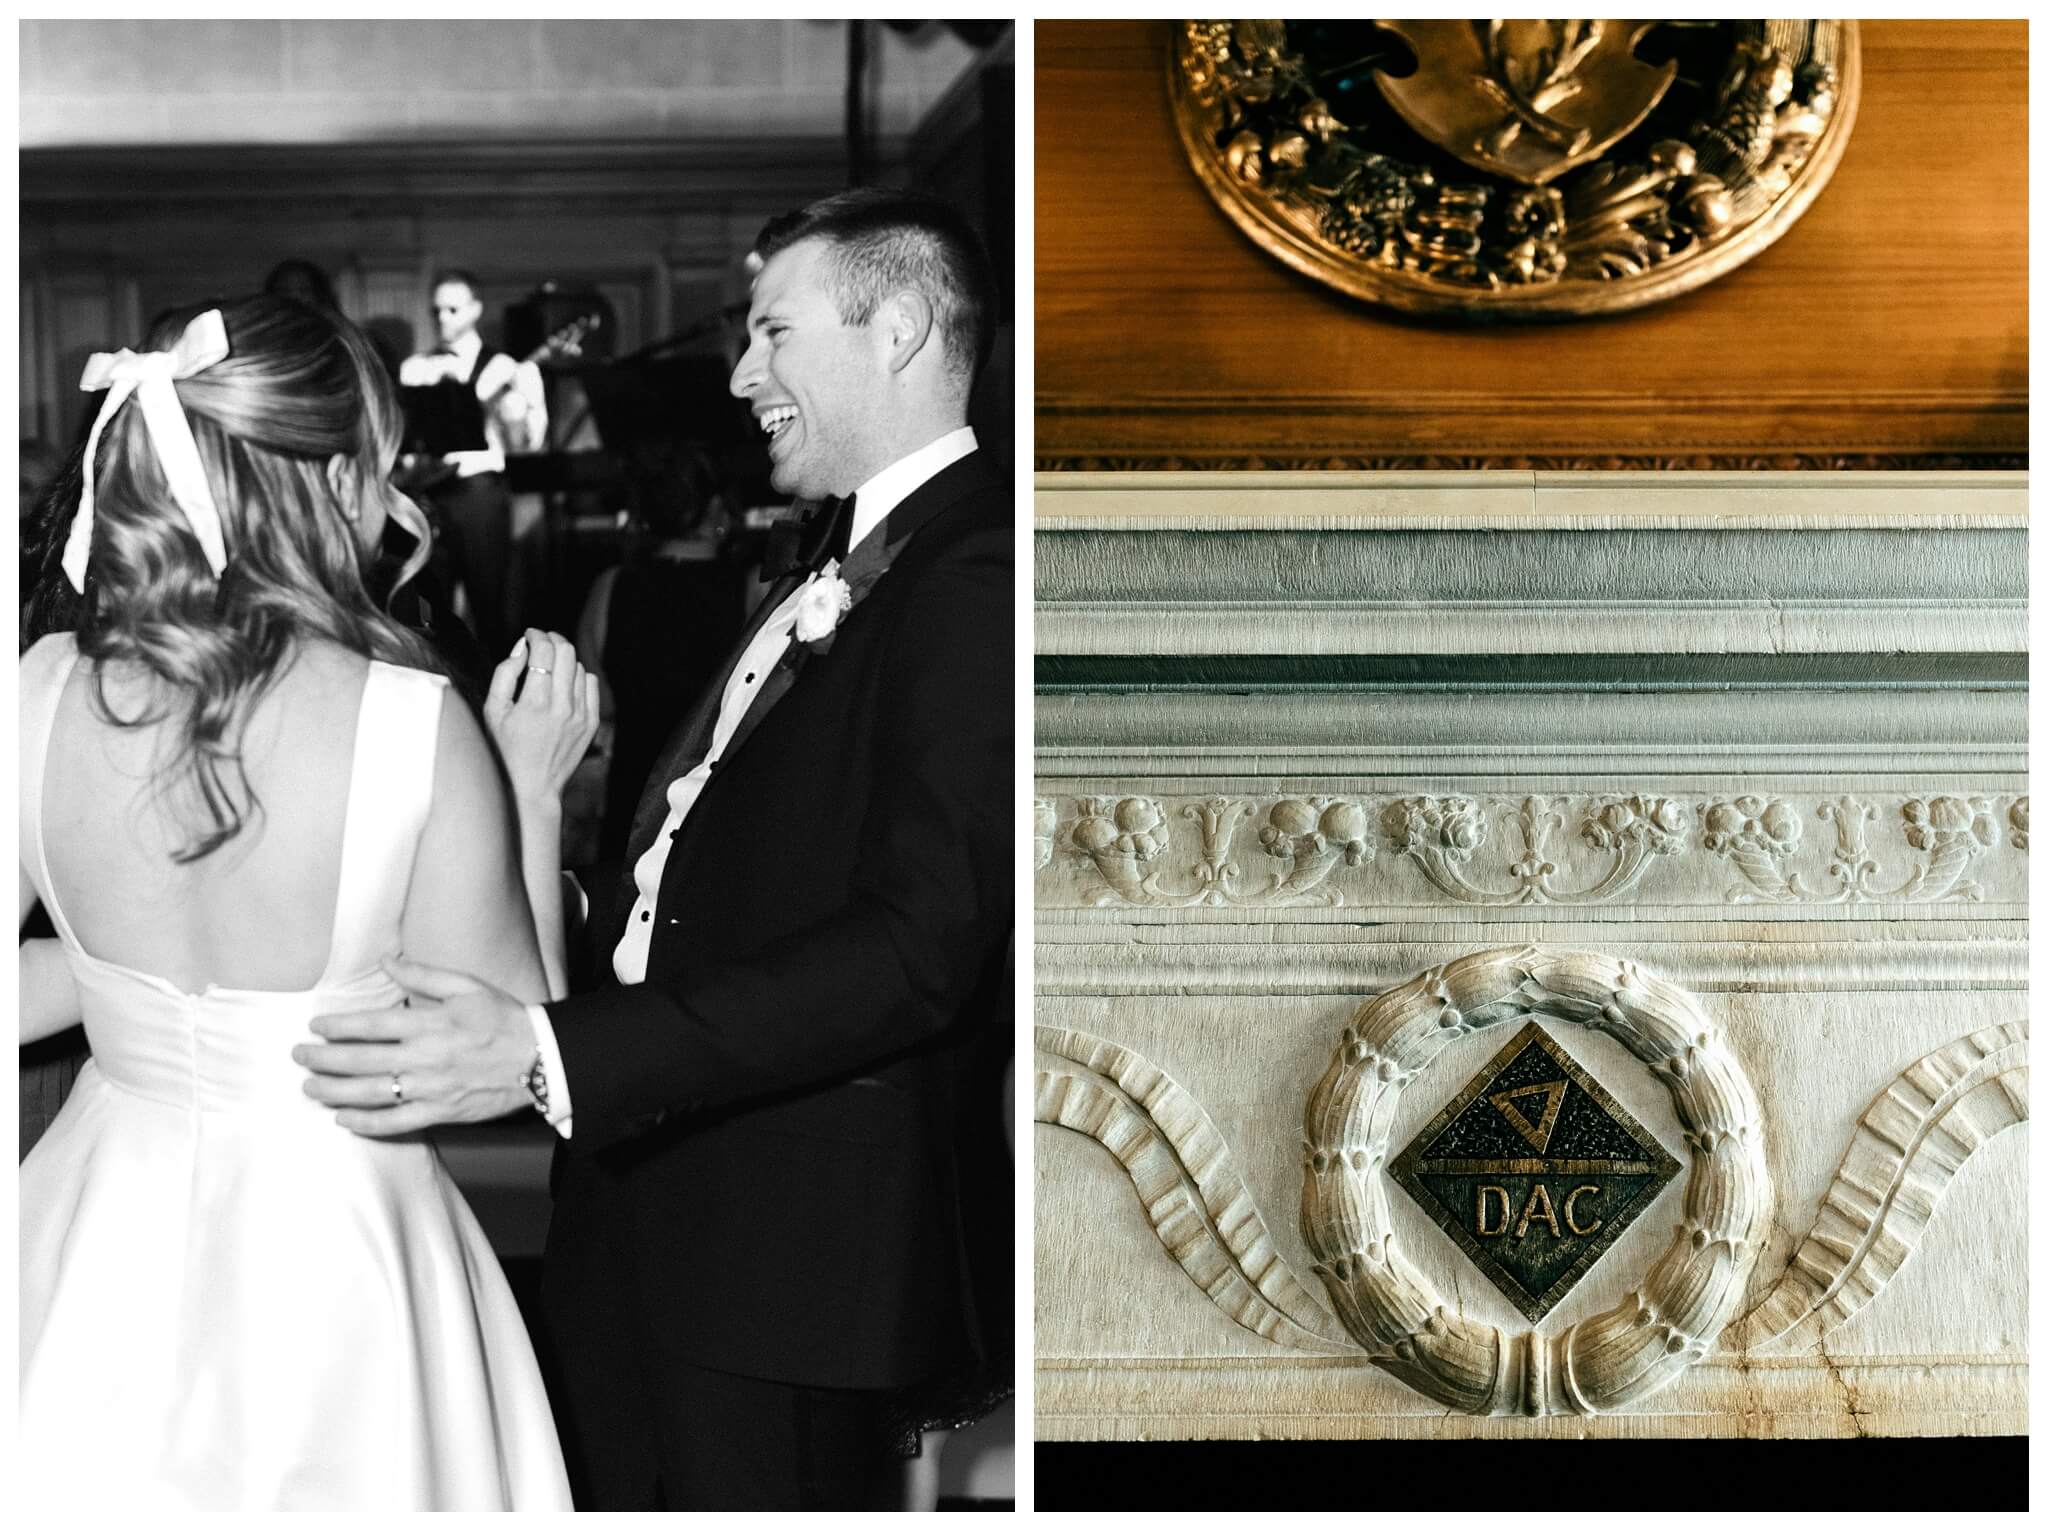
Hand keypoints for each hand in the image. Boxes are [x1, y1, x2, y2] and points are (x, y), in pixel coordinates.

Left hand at [294, 959, 535, 1135]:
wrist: (540, 1059)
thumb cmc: (503, 1019)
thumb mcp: (467, 986)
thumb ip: (423, 974)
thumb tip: (387, 960)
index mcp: (429, 1023)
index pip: (370, 1024)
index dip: (337, 1026)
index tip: (316, 1026)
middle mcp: (423, 1058)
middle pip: (360, 1060)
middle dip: (322, 1058)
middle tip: (297, 1056)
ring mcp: (429, 1089)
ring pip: (369, 1094)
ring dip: (333, 1091)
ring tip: (309, 1087)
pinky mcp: (439, 1113)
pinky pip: (394, 1123)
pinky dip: (365, 1124)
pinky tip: (343, 1120)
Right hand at [483, 629, 598, 805]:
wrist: (531, 786)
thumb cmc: (505, 749)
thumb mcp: (493, 711)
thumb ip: (506, 674)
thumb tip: (522, 647)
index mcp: (534, 703)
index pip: (543, 651)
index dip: (536, 635)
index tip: (529, 634)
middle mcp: (562, 707)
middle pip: (566, 652)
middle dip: (552, 639)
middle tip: (541, 640)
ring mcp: (580, 715)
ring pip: (579, 667)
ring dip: (564, 659)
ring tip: (548, 665)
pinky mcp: (591, 722)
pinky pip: (590, 685)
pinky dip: (578, 676)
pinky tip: (564, 682)